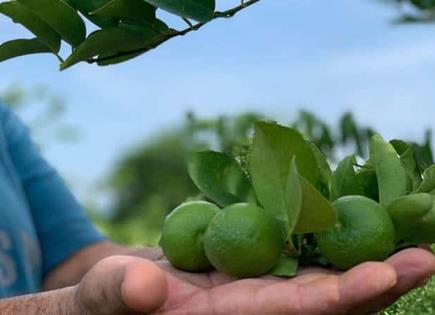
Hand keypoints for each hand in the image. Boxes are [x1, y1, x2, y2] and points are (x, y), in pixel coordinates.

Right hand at [74, 247, 434, 314]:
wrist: (109, 295)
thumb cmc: (99, 304)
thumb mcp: (99, 300)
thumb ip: (115, 296)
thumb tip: (142, 285)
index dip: (339, 297)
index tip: (386, 274)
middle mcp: (250, 307)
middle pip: (325, 297)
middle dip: (376, 278)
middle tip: (426, 251)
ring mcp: (252, 281)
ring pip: (316, 268)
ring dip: (359, 249)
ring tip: (406, 223)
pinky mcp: (246, 259)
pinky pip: (292, 244)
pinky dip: (321, 228)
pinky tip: (348, 207)